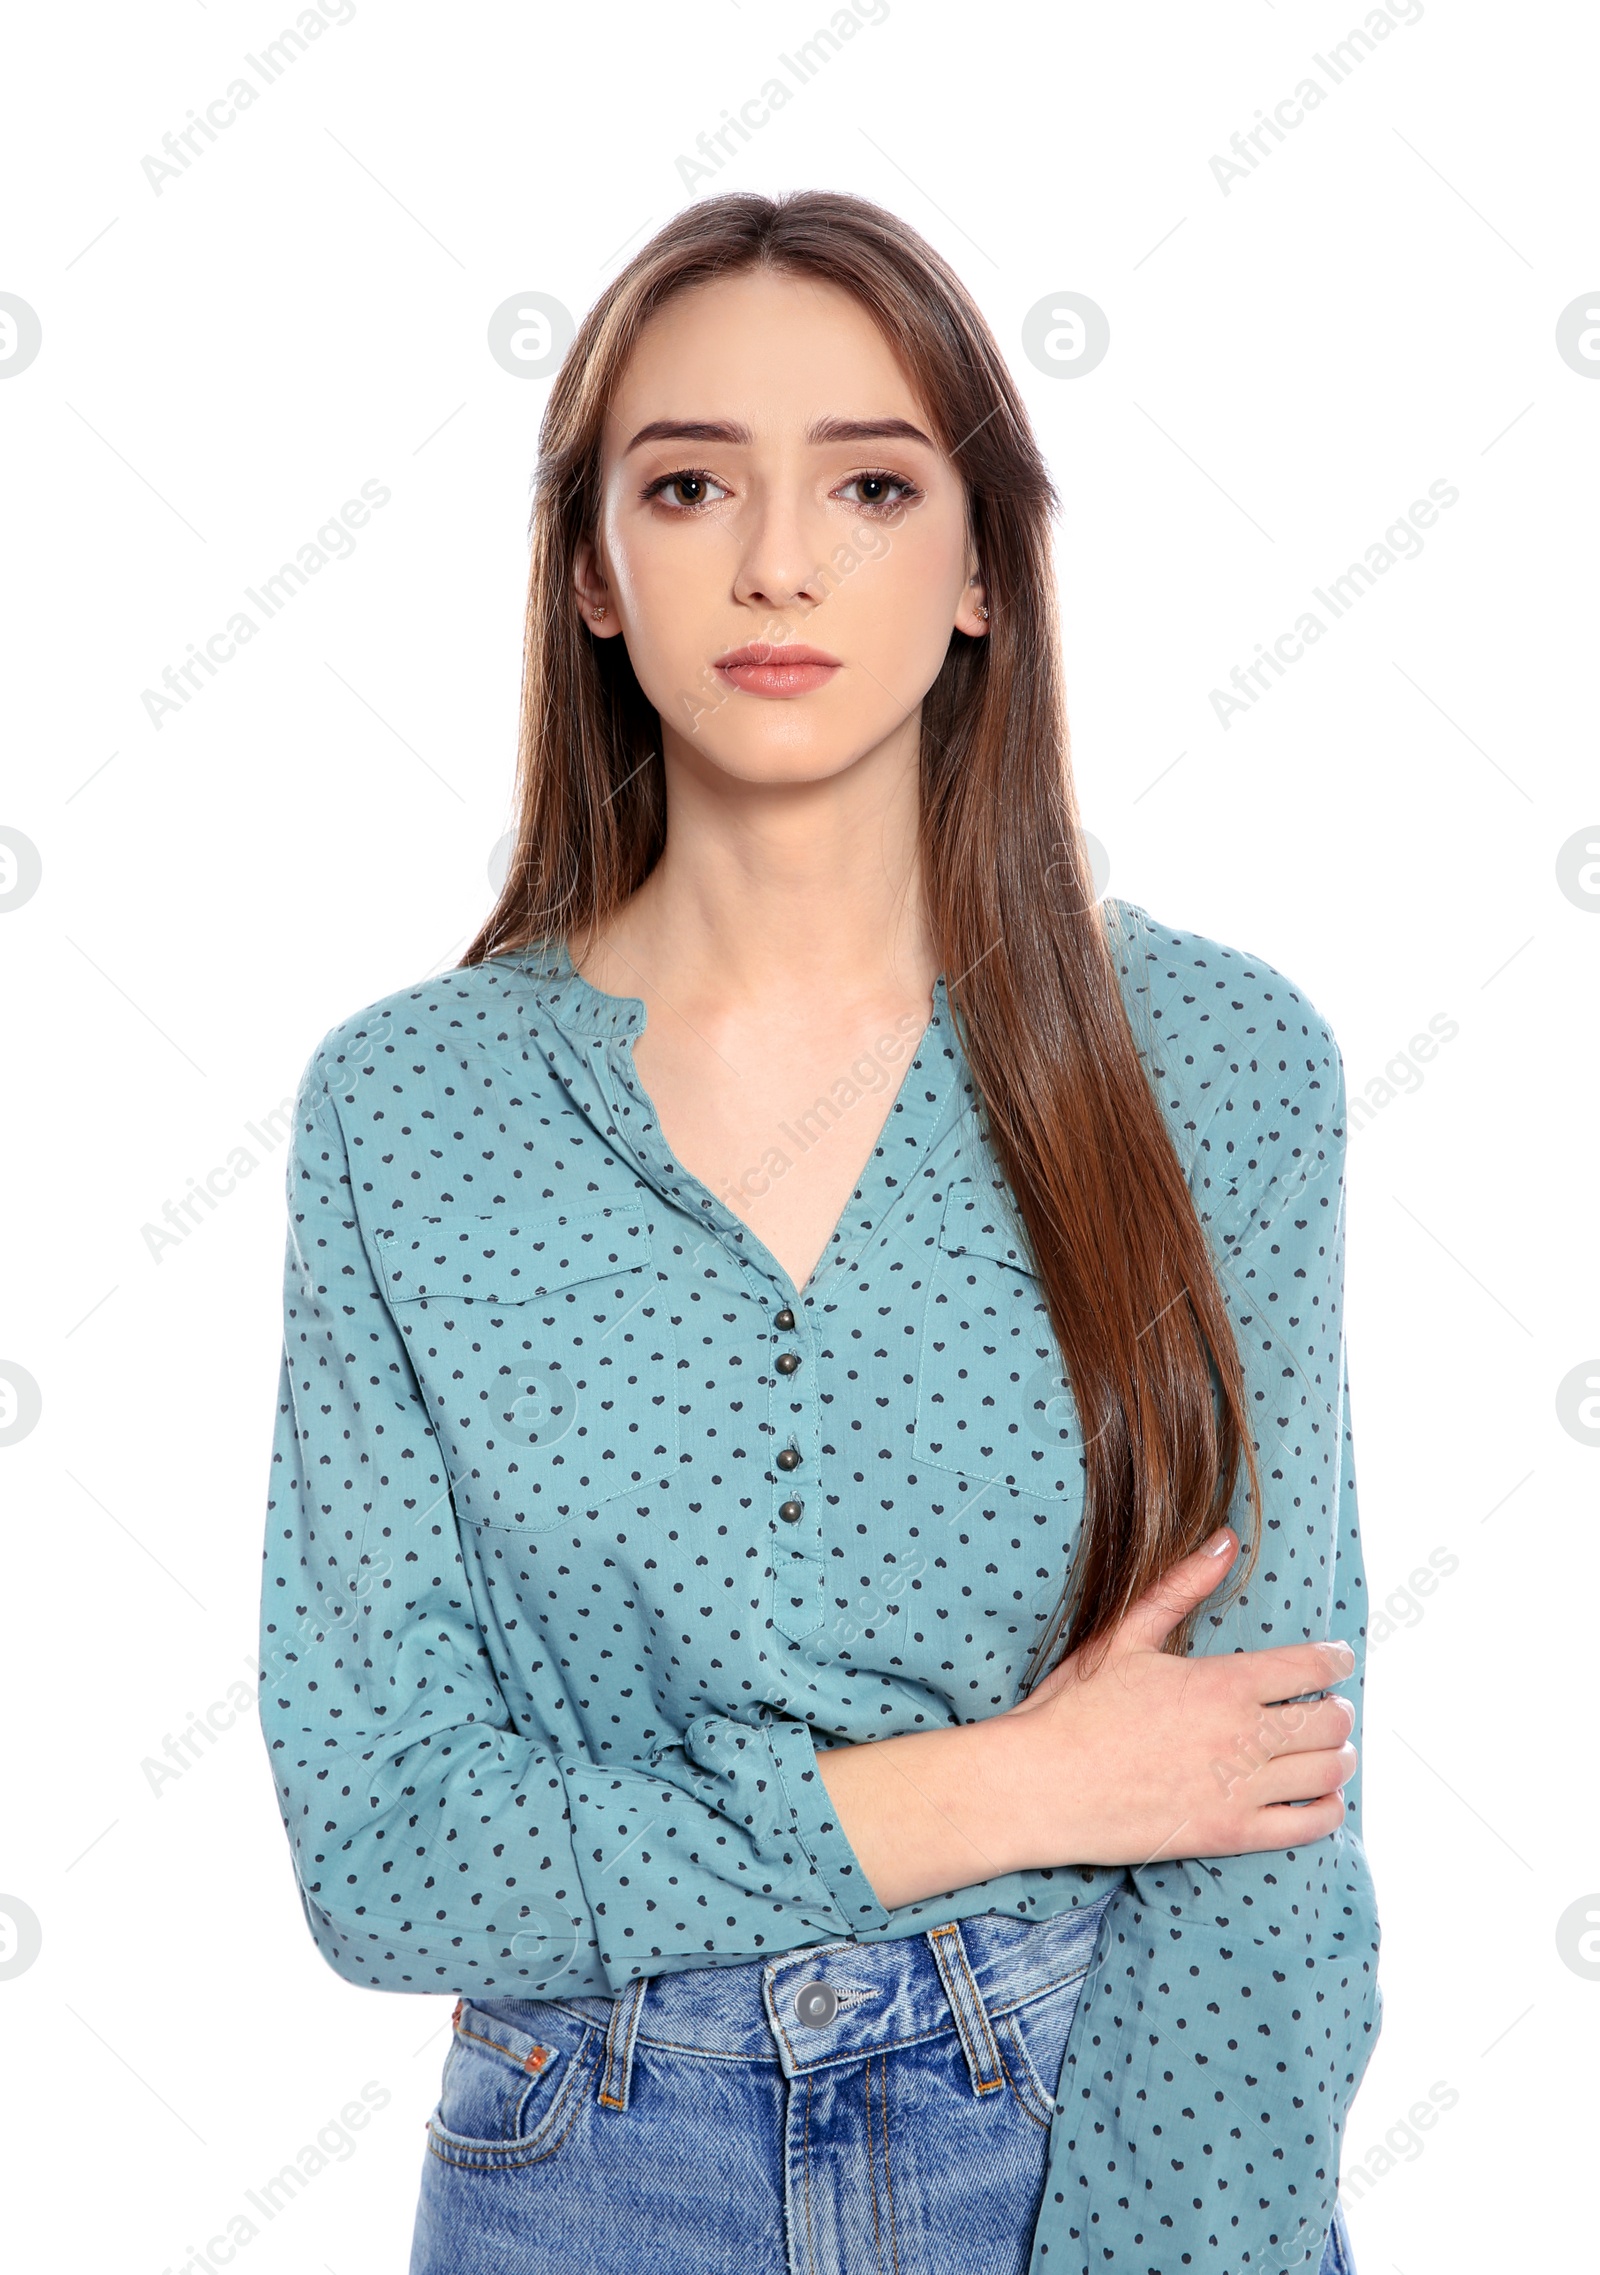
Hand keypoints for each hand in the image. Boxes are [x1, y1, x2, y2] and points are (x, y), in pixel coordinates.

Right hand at [991, 1527, 1357, 1867]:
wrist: (1041, 1785)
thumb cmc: (1076, 1708)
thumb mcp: (1124, 1636)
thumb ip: (1180, 1588)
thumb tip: (1225, 1541)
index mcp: (1221, 1683)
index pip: (1311, 1668)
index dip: (1335, 1660)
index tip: (1337, 1660)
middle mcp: (1241, 1736)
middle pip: (1330, 1722)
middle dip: (1339, 1710)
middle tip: (1329, 1706)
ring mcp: (1239, 1790)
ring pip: (1327, 1772)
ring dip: (1339, 1757)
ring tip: (1330, 1750)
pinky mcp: (1231, 1834)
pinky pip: (1308, 1827)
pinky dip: (1328, 1810)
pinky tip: (1319, 1797)